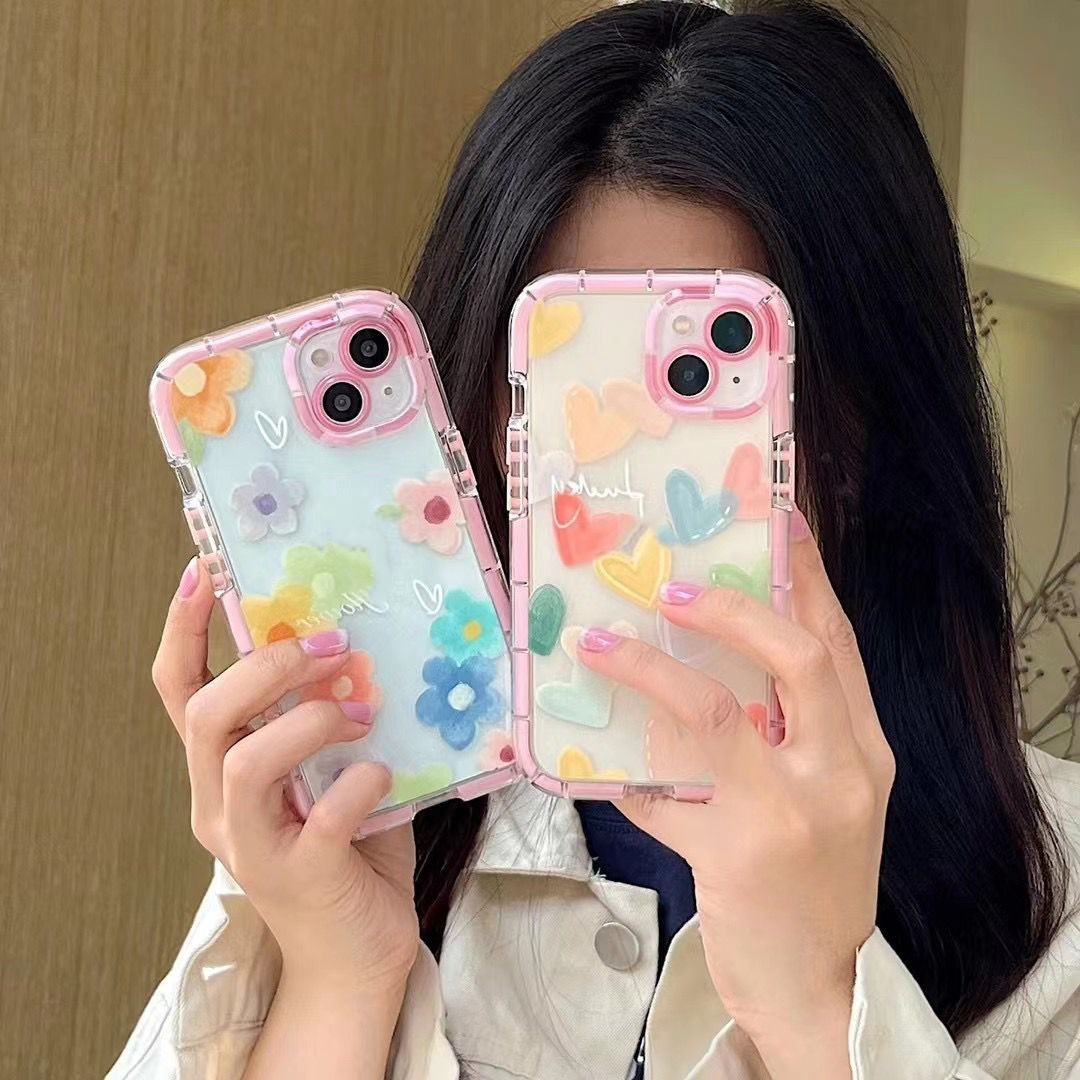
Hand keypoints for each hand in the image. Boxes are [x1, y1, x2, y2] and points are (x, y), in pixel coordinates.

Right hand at [151, 557, 418, 996]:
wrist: (354, 953)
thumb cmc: (347, 848)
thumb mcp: (326, 771)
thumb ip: (324, 719)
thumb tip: (358, 644)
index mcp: (219, 770)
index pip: (179, 689)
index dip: (184, 628)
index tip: (204, 569)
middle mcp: (219, 806)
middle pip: (206, 716)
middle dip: (266, 667)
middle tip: (331, 645)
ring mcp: (253, 846)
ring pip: (244, 764)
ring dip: (306, 721)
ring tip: (359, 712)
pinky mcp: (299, 878)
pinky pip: (320, 820)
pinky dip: (356, 786)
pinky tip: (382, 775)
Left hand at [576, 511, 893, 1078]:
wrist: (815, 984)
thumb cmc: (813, 878)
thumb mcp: (824, 795)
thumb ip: (788, 732)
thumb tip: (708, 658)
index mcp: (863, 748)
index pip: (839, 644)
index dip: (807, 577)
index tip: (779, 517)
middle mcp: (840, 772)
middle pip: (798, 661)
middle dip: (734, 609)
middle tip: (673, 586)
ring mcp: (790, 814)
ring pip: (714, 714)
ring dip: (647, 670)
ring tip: (597, 643)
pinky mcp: (734, 855)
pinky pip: (661, 793)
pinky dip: (623, 772)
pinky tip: (585, 759)